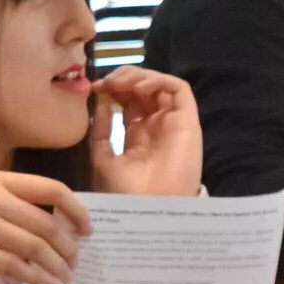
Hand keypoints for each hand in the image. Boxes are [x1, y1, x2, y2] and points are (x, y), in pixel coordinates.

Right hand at [0, 172, 90, 283]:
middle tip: (77, 263)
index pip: (51, 189)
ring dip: (56, 266)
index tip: (88, 231)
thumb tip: (66, 227)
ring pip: (33, 246)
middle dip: (68, 247)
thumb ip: (17, 207)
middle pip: (46, 223)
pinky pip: (14, 266)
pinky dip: (36, 278)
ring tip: (66, 278)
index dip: (76, 211)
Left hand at [89, 68, 202, 197]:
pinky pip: (179, 90)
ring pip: (160, 85)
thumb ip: (101, 132)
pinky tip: (139, 88)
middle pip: (143, 89)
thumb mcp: (103, 159)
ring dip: (139, 76)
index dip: (113, 89)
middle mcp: (156, 124)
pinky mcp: (188, 120)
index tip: (96, 88)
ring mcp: (172, 121)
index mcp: (138, 135)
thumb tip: (101, 104)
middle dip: (123, 78)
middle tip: (107, 83)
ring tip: (121, 84)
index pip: (128, 101)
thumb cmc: (125, 191)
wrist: (149, 207)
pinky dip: (159, 81)